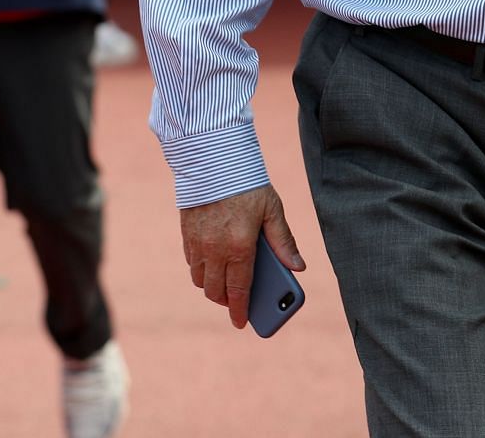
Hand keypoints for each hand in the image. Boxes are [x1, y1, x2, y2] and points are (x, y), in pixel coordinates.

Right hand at [179, 184, 304, 329]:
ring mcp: (197, 244)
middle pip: (215, 291)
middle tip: (238, 303)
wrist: (214, 161)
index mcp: (240, 246)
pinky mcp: (186, 235)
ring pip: (200, 280)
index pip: (239, 290)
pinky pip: (192, 264)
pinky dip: (201, 271)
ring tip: (227, 285)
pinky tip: (214, 265)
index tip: (242, 324)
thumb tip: (298, 268)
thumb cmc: (249, 185)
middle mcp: (214, 250)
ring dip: (212, 287)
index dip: (240, 310)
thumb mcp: (273, 211)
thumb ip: (284, 242)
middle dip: (226, 302)